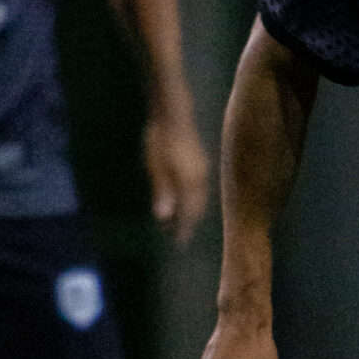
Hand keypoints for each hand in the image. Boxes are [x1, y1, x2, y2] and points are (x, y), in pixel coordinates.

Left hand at [145, 114, 210, 246]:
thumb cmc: (160, 141)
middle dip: (188, 224)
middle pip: (197, 209)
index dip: (184, 229)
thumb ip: (162, 193)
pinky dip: (193, 200)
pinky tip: (184, 200)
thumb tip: (164, 217)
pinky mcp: (200, 164)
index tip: (178, 243)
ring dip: (191, 212)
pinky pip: (200, 189)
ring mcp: (202, 170)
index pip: (190, 214)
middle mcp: (200, 179)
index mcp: (190, 182)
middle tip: (177, 237)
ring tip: (179, 222)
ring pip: (200, 199)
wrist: (173, 114)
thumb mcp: (156, 168)